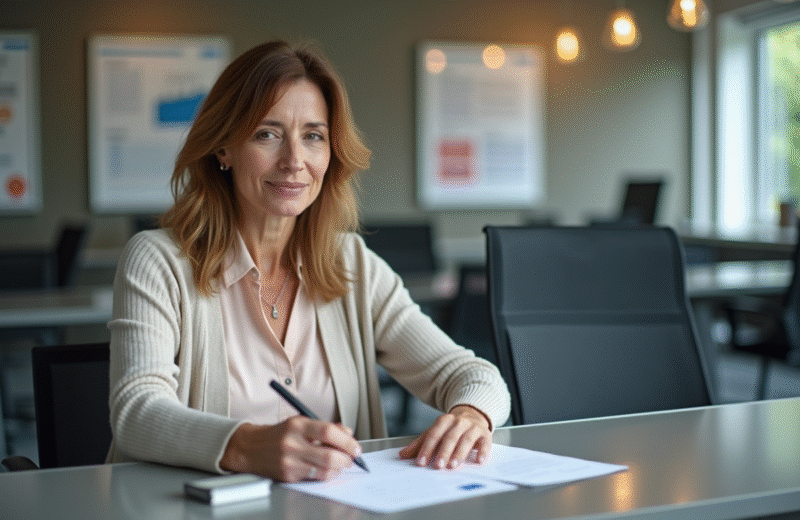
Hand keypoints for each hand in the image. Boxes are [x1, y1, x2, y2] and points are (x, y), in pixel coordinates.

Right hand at [220, 417, 362, 481]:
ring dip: (338, 468)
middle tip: (351, 458)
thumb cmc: (279, 434)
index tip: (356, 447)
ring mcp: (289, 461)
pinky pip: (314, 477)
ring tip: (340, 463)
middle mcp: (292, 443)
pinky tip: (327, 469)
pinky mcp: (287, 475)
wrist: (250, 448)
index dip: (347, 441)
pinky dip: (326, 474)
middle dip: (347, 458)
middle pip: (329, 455)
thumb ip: (325, 427)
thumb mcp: (300, 423)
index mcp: (297, 425)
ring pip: (324, 470)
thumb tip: (348, 433)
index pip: (329, 432)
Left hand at [398, 405, 491, 469]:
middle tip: (438, 466)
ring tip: (453, 465)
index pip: (434, 434)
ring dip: (459, 453)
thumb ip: (420, 444)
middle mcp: (459, 422)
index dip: (427, 448)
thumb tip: (402, 455)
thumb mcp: (435, 432)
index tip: (421, 462)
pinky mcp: (485, 434)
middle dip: (443, 452)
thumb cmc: (451, 428)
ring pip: (466, 439)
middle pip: (450, 437)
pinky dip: (482, 451)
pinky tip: (478, 461)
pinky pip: (485, 442)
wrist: (473, 414)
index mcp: (444, 420)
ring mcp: (473, 427)